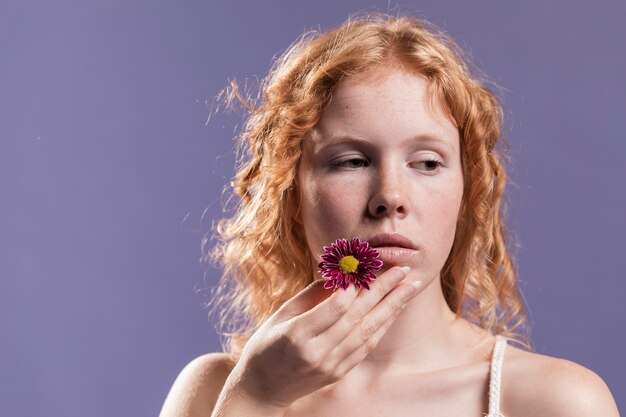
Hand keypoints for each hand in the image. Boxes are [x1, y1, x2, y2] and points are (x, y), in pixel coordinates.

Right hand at [227, 266, 419, 408]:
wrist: (262, 389)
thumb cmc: (267, 344)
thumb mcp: (281, 314)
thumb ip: (312, 295)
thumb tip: (341, 274)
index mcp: (298, 335)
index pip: (336, 308)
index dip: (354, 285)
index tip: (367, 265)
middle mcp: (318, 352)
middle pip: (358, 317)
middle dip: (384, 290)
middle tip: (403, 269)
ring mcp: (330, 365)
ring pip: (368, 332)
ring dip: (392, 307)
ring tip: (409, 287)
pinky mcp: (339, 373)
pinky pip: (366, 346)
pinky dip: (382, 326)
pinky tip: (394, 310)